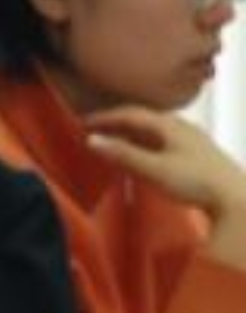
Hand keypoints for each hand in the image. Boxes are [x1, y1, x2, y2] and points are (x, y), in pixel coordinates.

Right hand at [84, 108, 245, 217]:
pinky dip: (144, 143)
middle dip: (116, 123)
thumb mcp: (154, 169)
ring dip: (130, 133)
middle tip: (93, 131)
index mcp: (170, 125)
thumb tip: (92, 140)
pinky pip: (163, 141)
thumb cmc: (196, 182)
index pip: (130, 113)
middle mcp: (182, 127)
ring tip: (112, 143)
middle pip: (143, 118)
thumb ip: (123, 154)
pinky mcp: (198, 154)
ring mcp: (192, 140)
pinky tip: (141, 155)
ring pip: (154, 129)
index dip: (104, 117)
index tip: (81, 123)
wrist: (236, 199)